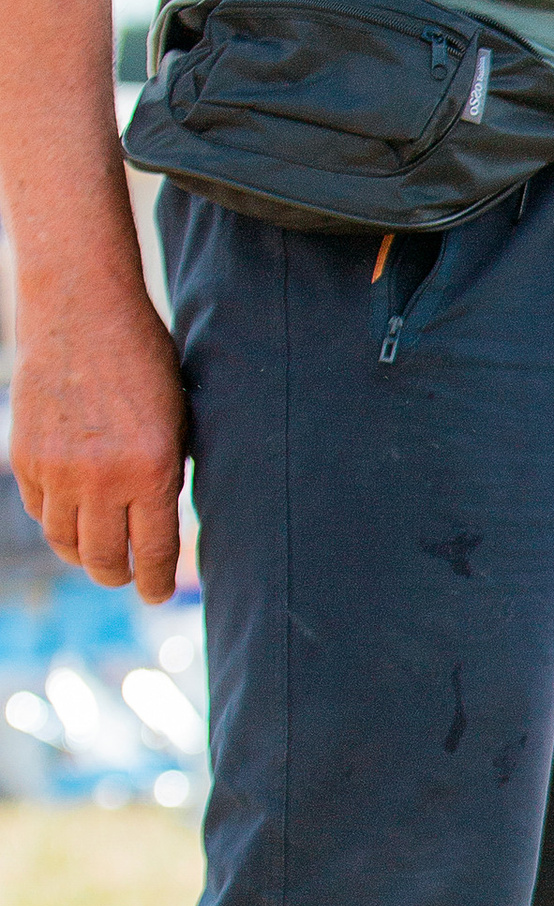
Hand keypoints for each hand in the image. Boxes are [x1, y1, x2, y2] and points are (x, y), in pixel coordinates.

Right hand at [9, 267, 186, 601]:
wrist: (82, 310)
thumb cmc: (144, 361)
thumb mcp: (176, 420)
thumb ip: (167, 475)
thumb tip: (160, 529)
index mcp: (153, 468)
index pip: (153, 550)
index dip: (154, 582)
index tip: (155, 595)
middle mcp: (102, 476)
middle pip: (104, 559)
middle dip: (118, 575)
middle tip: (127, 576)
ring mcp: (57, 469)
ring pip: (66, 541)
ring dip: (84, 553)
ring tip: (99, 551)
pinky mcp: (25, 456)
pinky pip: (40, 509)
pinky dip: (56, 518)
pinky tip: (72, 511)